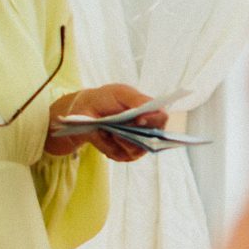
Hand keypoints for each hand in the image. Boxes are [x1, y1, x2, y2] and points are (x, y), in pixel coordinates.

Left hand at [47, 84, 166, 161]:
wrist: (85, 110)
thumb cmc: (106, 98)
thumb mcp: (122, 93)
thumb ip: (138, 100)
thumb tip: (148, 110)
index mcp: (152, 114)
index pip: (162, 119)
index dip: (154, 120)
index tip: (139, 118)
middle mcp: (148, 132)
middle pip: (153, 139)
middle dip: (137, 134)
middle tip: (121, 128)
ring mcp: (137, 145)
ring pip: (137, 150)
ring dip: (123, 140)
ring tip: (111, 131)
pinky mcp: (123, 155)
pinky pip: (121, 155)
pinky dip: (111, 146)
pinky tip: (105, 137)